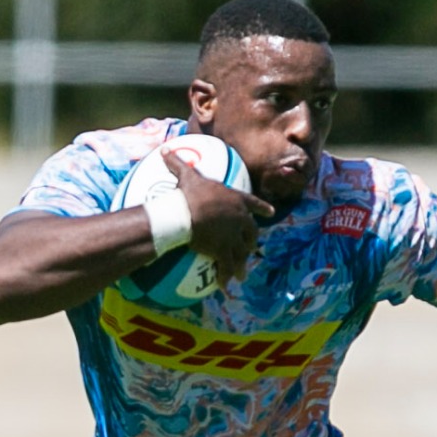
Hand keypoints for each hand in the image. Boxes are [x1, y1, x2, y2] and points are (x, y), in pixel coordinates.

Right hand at [170, 149, 272, 283]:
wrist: (187, 212)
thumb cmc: (189, 193)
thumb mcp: (186, 176)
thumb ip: (178, 163)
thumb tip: (164, 149)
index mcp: (236, 200)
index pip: (254, 203)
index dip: (262, 208)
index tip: (271, 212)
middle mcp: (240, 219)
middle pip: (251, 232)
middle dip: (251, 241)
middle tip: (251, 249)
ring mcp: (234, 236)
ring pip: (241, 252)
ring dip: (241, 263)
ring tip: (241, 274)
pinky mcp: (224, 251)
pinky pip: (227, 266)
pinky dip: (226, 276)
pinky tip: (226, 286)